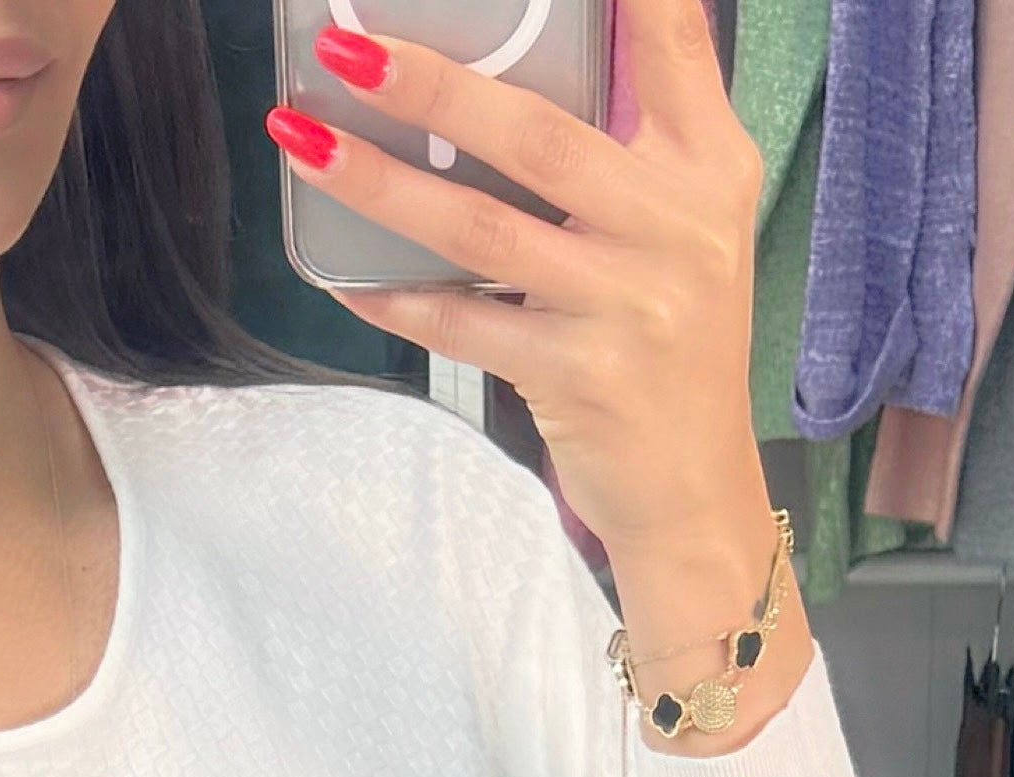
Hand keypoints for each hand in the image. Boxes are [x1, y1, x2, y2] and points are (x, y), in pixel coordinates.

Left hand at [271, 0, 810, 745]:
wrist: (698, 494)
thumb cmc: (674, 342)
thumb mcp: (688, 224)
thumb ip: (639, 133)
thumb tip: (542, 51)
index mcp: (709, 166)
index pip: (674, 37)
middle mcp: (678, 227)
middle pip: (537, 136)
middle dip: (433, 85)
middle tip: (349, 47)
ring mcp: (628, 306)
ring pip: (482, 228)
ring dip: (381, 183)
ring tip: (304, 139)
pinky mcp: (581, 378)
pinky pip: (465, 325)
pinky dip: (400, 300)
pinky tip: (345, 275)